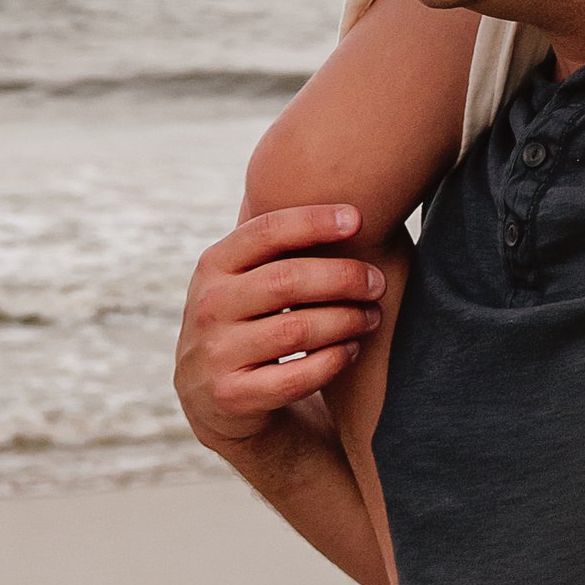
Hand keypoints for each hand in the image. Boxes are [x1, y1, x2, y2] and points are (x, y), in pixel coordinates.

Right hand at [173, 207, 384, 453]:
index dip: (313, 221)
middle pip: (287, 280)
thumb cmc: (250, 319)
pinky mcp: (232, 397)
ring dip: (346, 320)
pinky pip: (296, 377)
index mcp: (213, 265)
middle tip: (377, 282)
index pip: (265, 231)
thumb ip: (276, 245)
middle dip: (342, 277)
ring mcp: (215, 354)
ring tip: (372, 316)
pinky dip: (333, 361)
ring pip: (296, 330)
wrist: (214, 399)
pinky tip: (352, 350)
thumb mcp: (244, 279)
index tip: (357, 217)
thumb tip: (343, 185)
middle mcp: (207, 306)